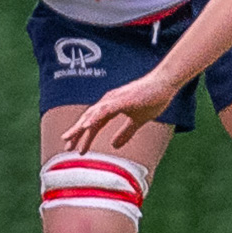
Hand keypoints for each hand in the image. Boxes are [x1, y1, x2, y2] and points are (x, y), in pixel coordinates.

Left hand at [64, 75, 178, 153]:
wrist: (165, 83)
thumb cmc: (153, 98)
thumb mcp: (138, 121)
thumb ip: (126, 132)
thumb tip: (114, 146)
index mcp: (112, 106)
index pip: (94, 123)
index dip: (84, 136)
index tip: (77, 149)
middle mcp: (109, 101)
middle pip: (89, 119)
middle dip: (77, 133)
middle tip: (66, 146)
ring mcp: (115, 99)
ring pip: (93, 115)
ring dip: (80, 127)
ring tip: (70, 139)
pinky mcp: (122, 99)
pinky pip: (105, 110)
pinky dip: (94, 118)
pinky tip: (86, 126)